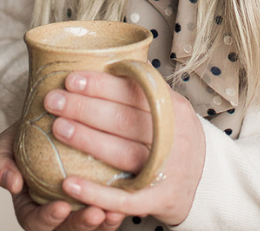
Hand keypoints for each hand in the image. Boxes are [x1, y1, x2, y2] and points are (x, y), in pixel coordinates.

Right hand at [0, 121, 126, 229]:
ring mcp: (77, 206)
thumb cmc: (24, 136)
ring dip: (104, 223)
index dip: (48, 218)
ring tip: (114, 212)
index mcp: (30, 207)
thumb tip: (10, 183)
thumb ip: (1, 164)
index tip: (61, 207)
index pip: (36, 221)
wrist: (49, 119)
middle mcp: (55, 212)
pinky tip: (126, 197)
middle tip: (95, 213)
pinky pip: (108, 206)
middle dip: (81, 224)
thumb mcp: (6, 146)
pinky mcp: (97, 195)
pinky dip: (117, 205)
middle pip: (67, 229)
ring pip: (91, 225)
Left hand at [43, 70, 205, 226]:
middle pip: (125, 120)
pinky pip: (123, 198)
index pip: (136, 91)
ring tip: (57, 128)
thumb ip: (142, 90)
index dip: (102, 85)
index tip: (71, 79)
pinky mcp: (157, 200)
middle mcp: (172, 137)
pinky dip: (95, 193)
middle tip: (53, 101)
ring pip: (122, 153)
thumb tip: (102, 60)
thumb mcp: (169, 106)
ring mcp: (166, 169)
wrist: (206, 179)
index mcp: (173, 108)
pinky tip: (69, 184)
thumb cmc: (175, 135)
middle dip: (85, 108)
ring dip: (87, 140)